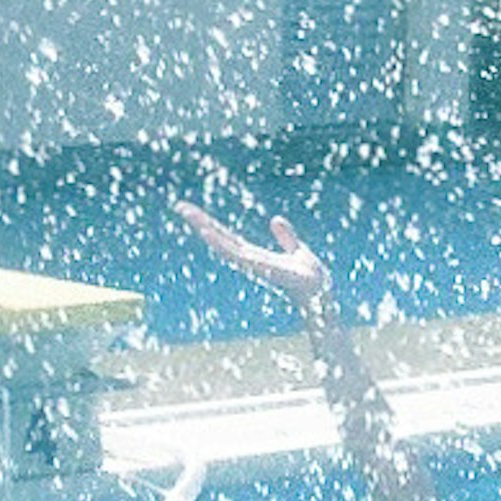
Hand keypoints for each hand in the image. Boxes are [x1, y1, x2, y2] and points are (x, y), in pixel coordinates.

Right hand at [175, 200, 333, 319]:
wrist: (321, 294)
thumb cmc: (310, 278)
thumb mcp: (297, 251)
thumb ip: (287, 237)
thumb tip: (276, 220)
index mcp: (255, 255)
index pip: (227, 236)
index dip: (210, 223)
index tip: (192, 210)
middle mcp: (249, 260)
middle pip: (220, 237)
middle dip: (199, 222)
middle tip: (179, 206)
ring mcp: (252, 265)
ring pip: (223, 244)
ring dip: (204, 228)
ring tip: (188, 213)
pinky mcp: (260, 268)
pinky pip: (236, 254)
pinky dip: (220, 243)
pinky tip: (207, 232)